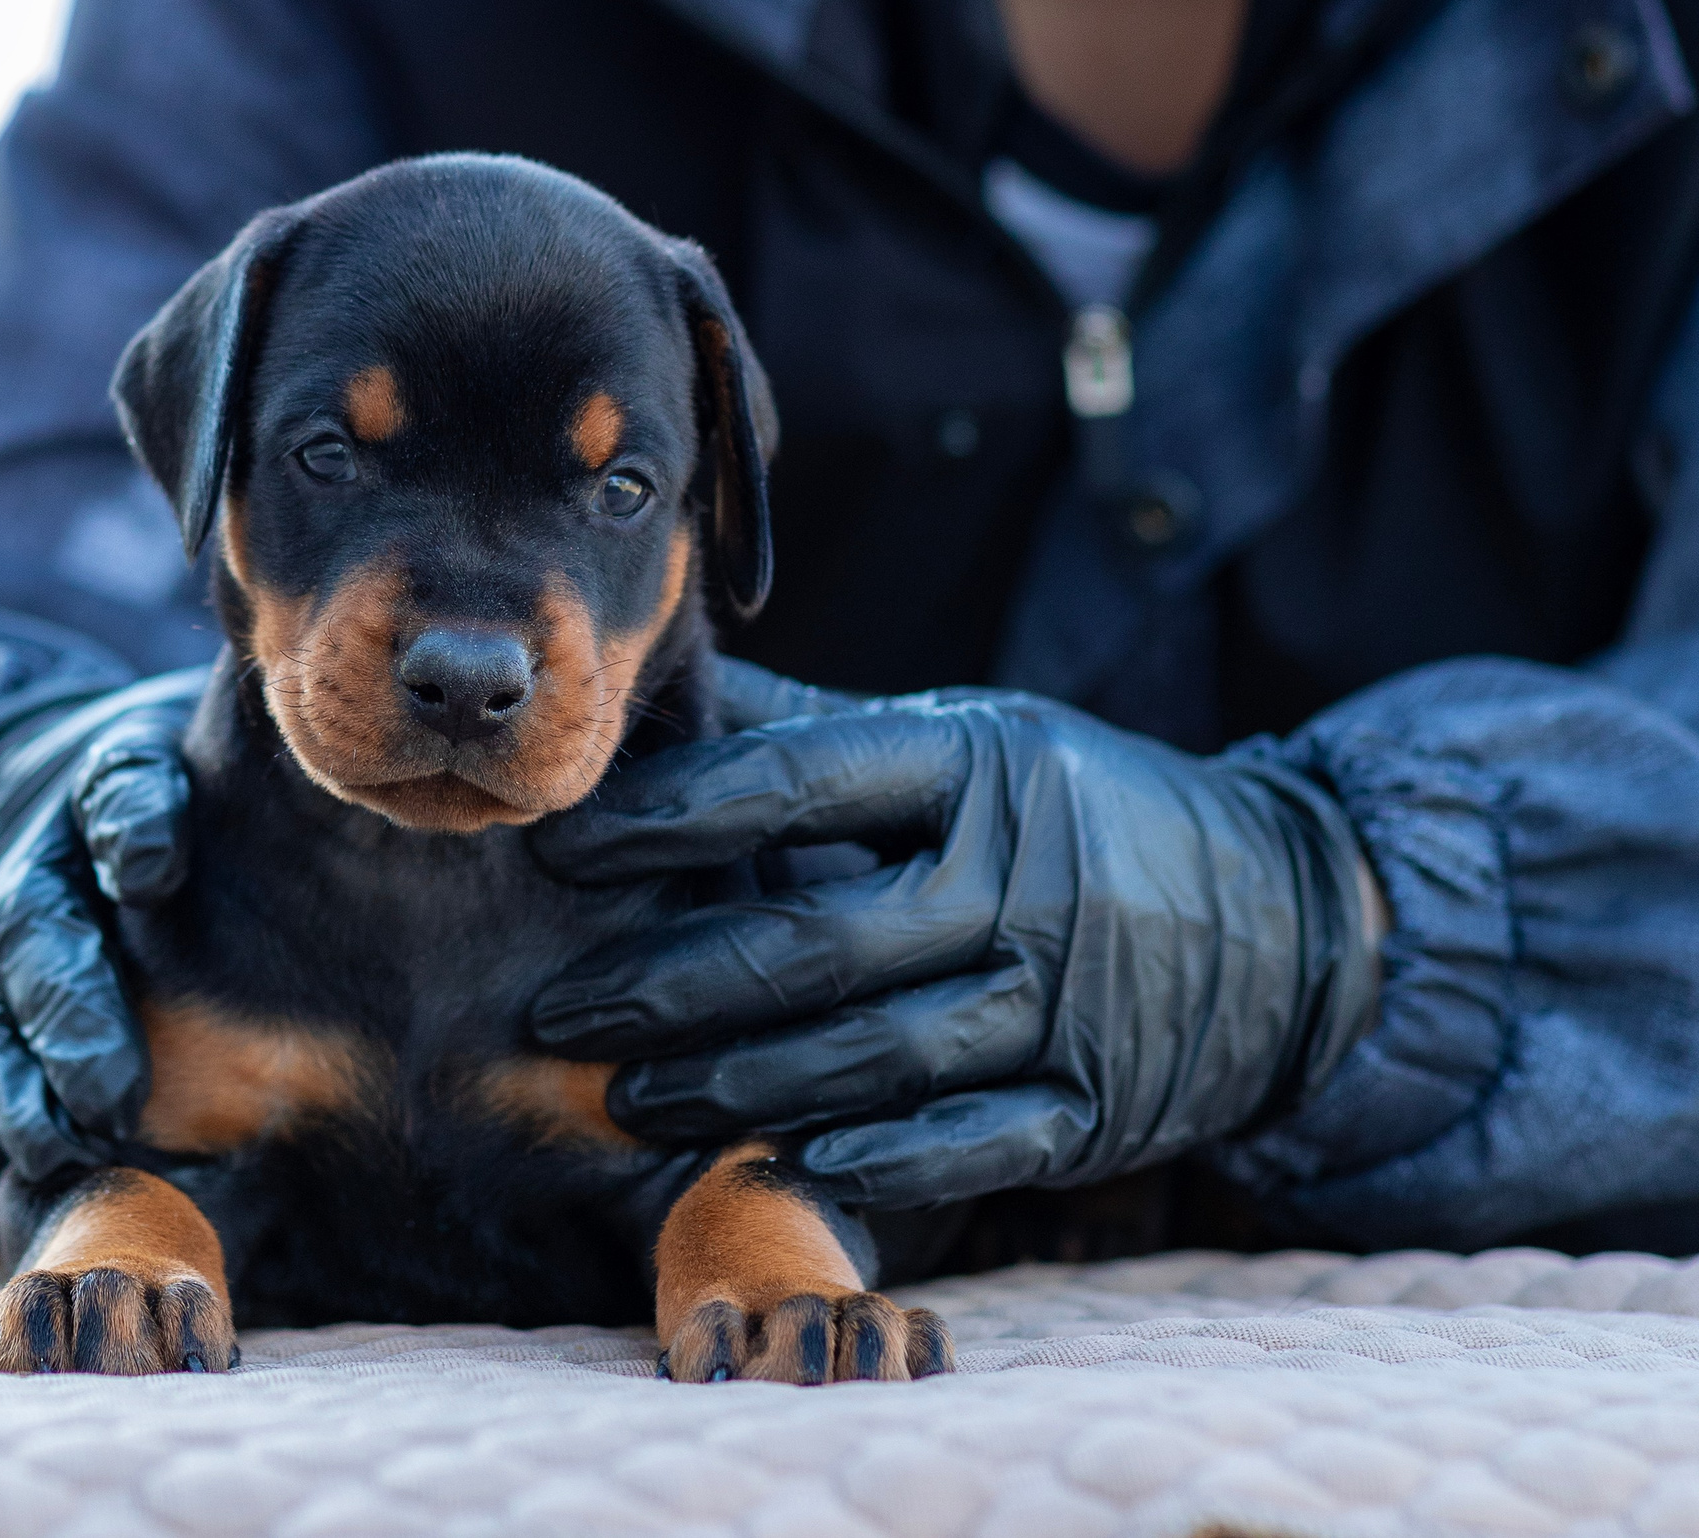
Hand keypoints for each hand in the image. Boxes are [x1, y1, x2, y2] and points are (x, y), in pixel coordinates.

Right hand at [0, 671, 200, 1326]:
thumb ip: (175, 806)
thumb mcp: (189, 784)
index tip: (152, 870)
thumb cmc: (171, 826)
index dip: (131, 830)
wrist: (39, 834)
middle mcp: (14, 908)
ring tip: (55, 1157)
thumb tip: (152, 856)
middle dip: (71, 1025)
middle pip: (32, 957)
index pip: (107, 805)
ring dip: (14, 1106)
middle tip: (116, 1094)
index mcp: (89, 819)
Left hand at [528, 691, 1381, 1206]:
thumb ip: (824, 736)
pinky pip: (977, 1141)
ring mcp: (1067, 1000)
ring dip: (736, 1087)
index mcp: (979, 767)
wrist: (1293, 913)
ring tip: (626, 1099)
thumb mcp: (977, 741)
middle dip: (668, 984)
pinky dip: (883, 1159)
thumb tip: (664, 692)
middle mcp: (1023, 880)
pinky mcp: (1101, 1106)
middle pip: (816, 942)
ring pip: (875, 1054)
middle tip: (560, 1008)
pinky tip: (788, 1160)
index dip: (669, 819)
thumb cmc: (1079, 812)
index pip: (798, 784)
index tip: (563, 847)